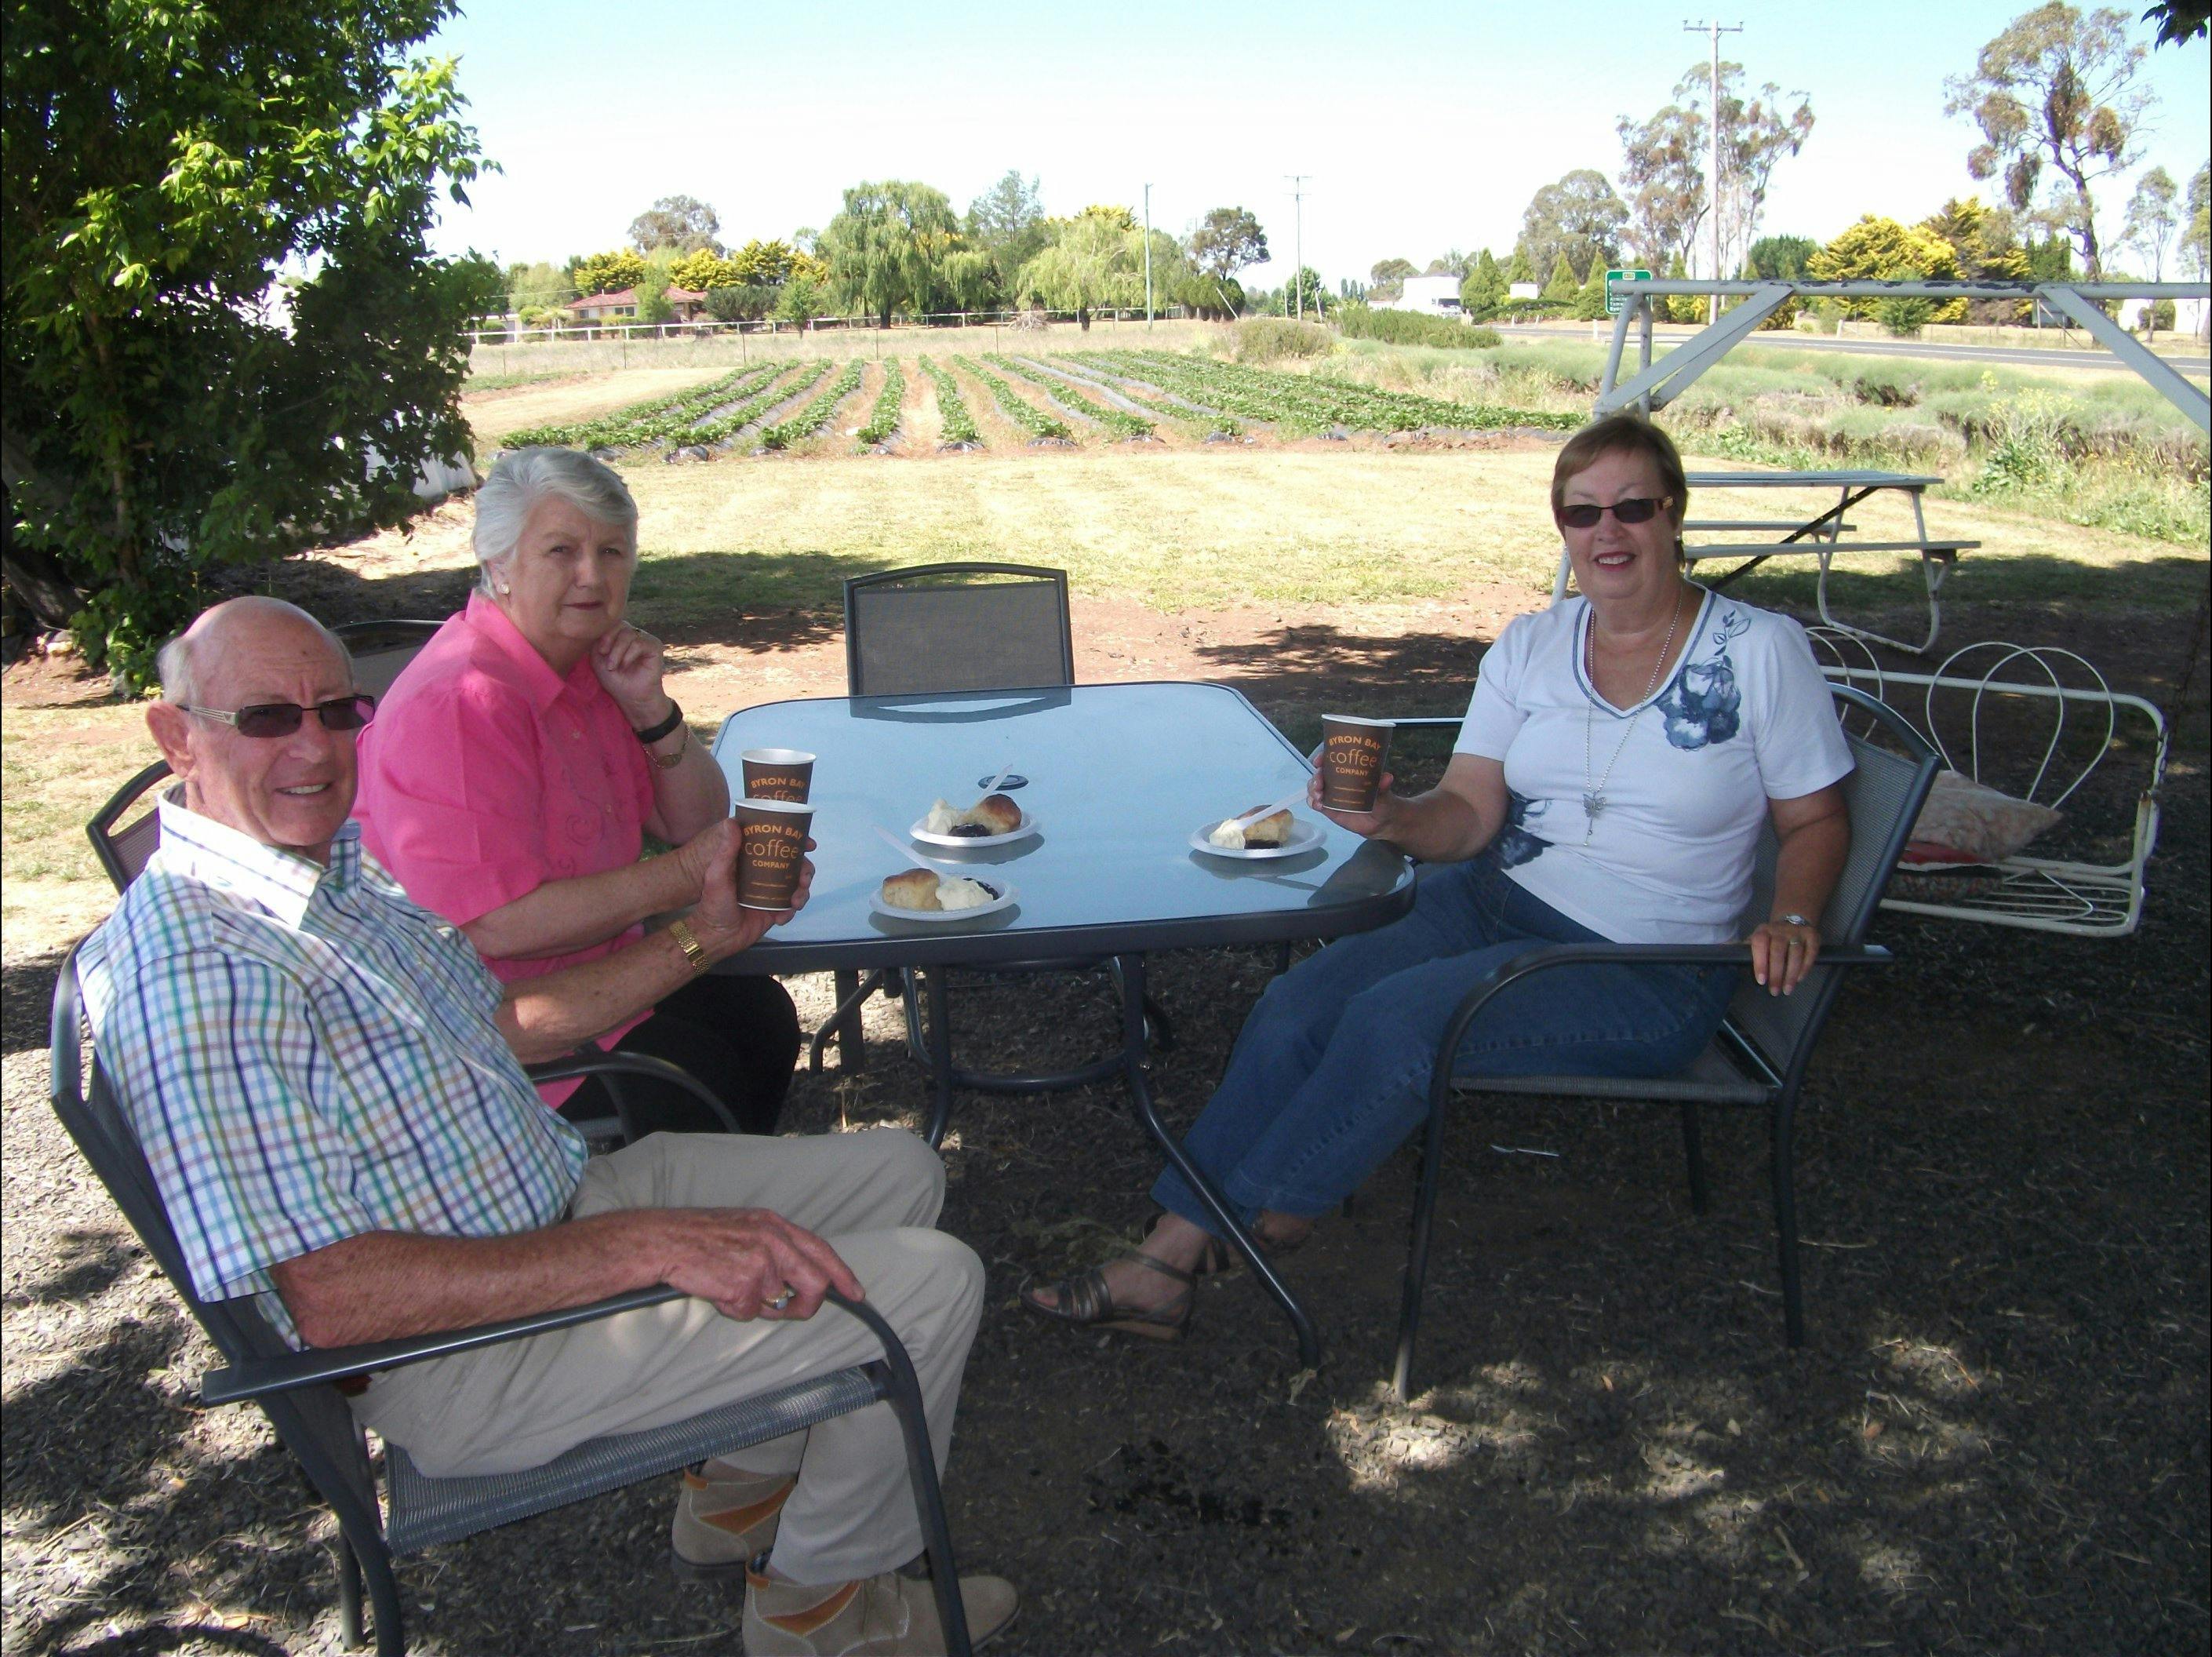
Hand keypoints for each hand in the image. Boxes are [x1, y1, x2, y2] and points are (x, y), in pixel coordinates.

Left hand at [592, 624, 670, 726]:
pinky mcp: (655, 646)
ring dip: (617, 651)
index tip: (600, 652)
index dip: (604, 634)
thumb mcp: (598, 659)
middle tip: (604, 655)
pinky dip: (629, 655)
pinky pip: (639, 643)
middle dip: (609, 640)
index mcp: (621, 635)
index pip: (612, 623)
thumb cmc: (615, 680)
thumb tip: (598, 628)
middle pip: (620, 624)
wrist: (632, 697)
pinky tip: (625, 665)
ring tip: (613, 666)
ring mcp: (645, 639)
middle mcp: (634, 634)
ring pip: (628, 634)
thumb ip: (597, 642)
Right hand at [654, 1208, 862, 1321]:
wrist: (665, 1240)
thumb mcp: (746, 1227)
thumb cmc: (699, 1236)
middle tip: (791, 1310)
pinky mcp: (745, 1284)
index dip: (842, 1274)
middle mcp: (775, 1241)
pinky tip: (717, 1290)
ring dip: (757, 1305)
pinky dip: (735, 1309)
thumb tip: (793, 1281)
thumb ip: (775, 1247)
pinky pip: (751, 1312)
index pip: (821, 1250)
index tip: (856, 1293)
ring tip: (730, 1287)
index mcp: (776, 1225)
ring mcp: (761, 1263)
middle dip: (807, 1304)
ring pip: (777, 1303)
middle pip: (815, 1282)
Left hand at [691, 833, 813, 959]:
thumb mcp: (717, 874)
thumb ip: (725, 850)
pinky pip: (792, 906)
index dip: (796, 843)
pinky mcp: (776, 909)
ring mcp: (772, 892)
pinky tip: (782, 917)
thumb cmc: (713, 904)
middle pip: (795, 866)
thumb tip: (732, 821)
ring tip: (795, 902)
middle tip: (804, 879)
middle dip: (806, 871)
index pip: (777, 846)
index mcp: (753, 861)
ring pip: (797, 886)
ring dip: (802, 892)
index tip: (809, 844)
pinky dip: (791, 911)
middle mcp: (765, 873)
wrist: (717, 937)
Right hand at [1308, 768, 1396, 838]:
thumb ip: (1383, 785)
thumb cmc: (1382, 800)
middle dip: (1316, 777)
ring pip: (1315, 787)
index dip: (1322, 758)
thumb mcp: (1383, 791)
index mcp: (1348, 771)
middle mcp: (1337, 781)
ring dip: (1312, 789)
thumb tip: (1387, 778)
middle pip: (1320, 774)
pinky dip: (1313, 802)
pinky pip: (1316, 803)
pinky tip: (1318, 805)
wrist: (1381, 821)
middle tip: (1320, 784)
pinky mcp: (1329, 809)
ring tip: (1319, 797)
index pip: (1331, 761)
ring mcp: (1331, 795)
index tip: (1319, 761)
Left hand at [1747, 917, 1821, 995]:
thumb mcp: (1757, 939)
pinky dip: (1806, 967)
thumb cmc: (1771, 937)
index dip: (1760, 963)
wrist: (1794, 920)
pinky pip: (1810, 953)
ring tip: (1787, 989)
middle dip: (1776, 974)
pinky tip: (1800, 979)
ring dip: (1791, 974)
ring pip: (1795, 953)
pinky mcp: (1813, 936)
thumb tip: (1733, 958)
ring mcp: (1798, 932)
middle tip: (1775, 991)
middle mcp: (1780, 930)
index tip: (1761, 981)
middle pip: (1778, 952)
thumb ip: (1748, 949)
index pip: (1759, 945)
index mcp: (1763, 931)